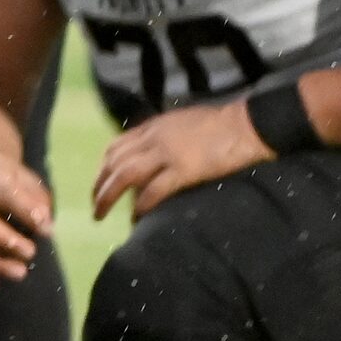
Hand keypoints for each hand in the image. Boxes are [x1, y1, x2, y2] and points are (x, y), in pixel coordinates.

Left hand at [91, 99, 271, 222]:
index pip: (116, 146)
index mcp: (153, 126)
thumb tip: (151, 154)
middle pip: (115, 162)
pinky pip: (154, 190)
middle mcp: (153, 138)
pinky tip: (136, 217)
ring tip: (101, 213)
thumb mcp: (180, 122)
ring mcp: (167, 153)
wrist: (245, 125)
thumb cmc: (219, 124)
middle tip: (95, 204)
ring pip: (125, 175)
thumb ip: (162, 136)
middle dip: (99, 184)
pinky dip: (141, 205)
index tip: (100, 182)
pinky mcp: (184, 170)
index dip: (104, 166)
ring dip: (108, 195)